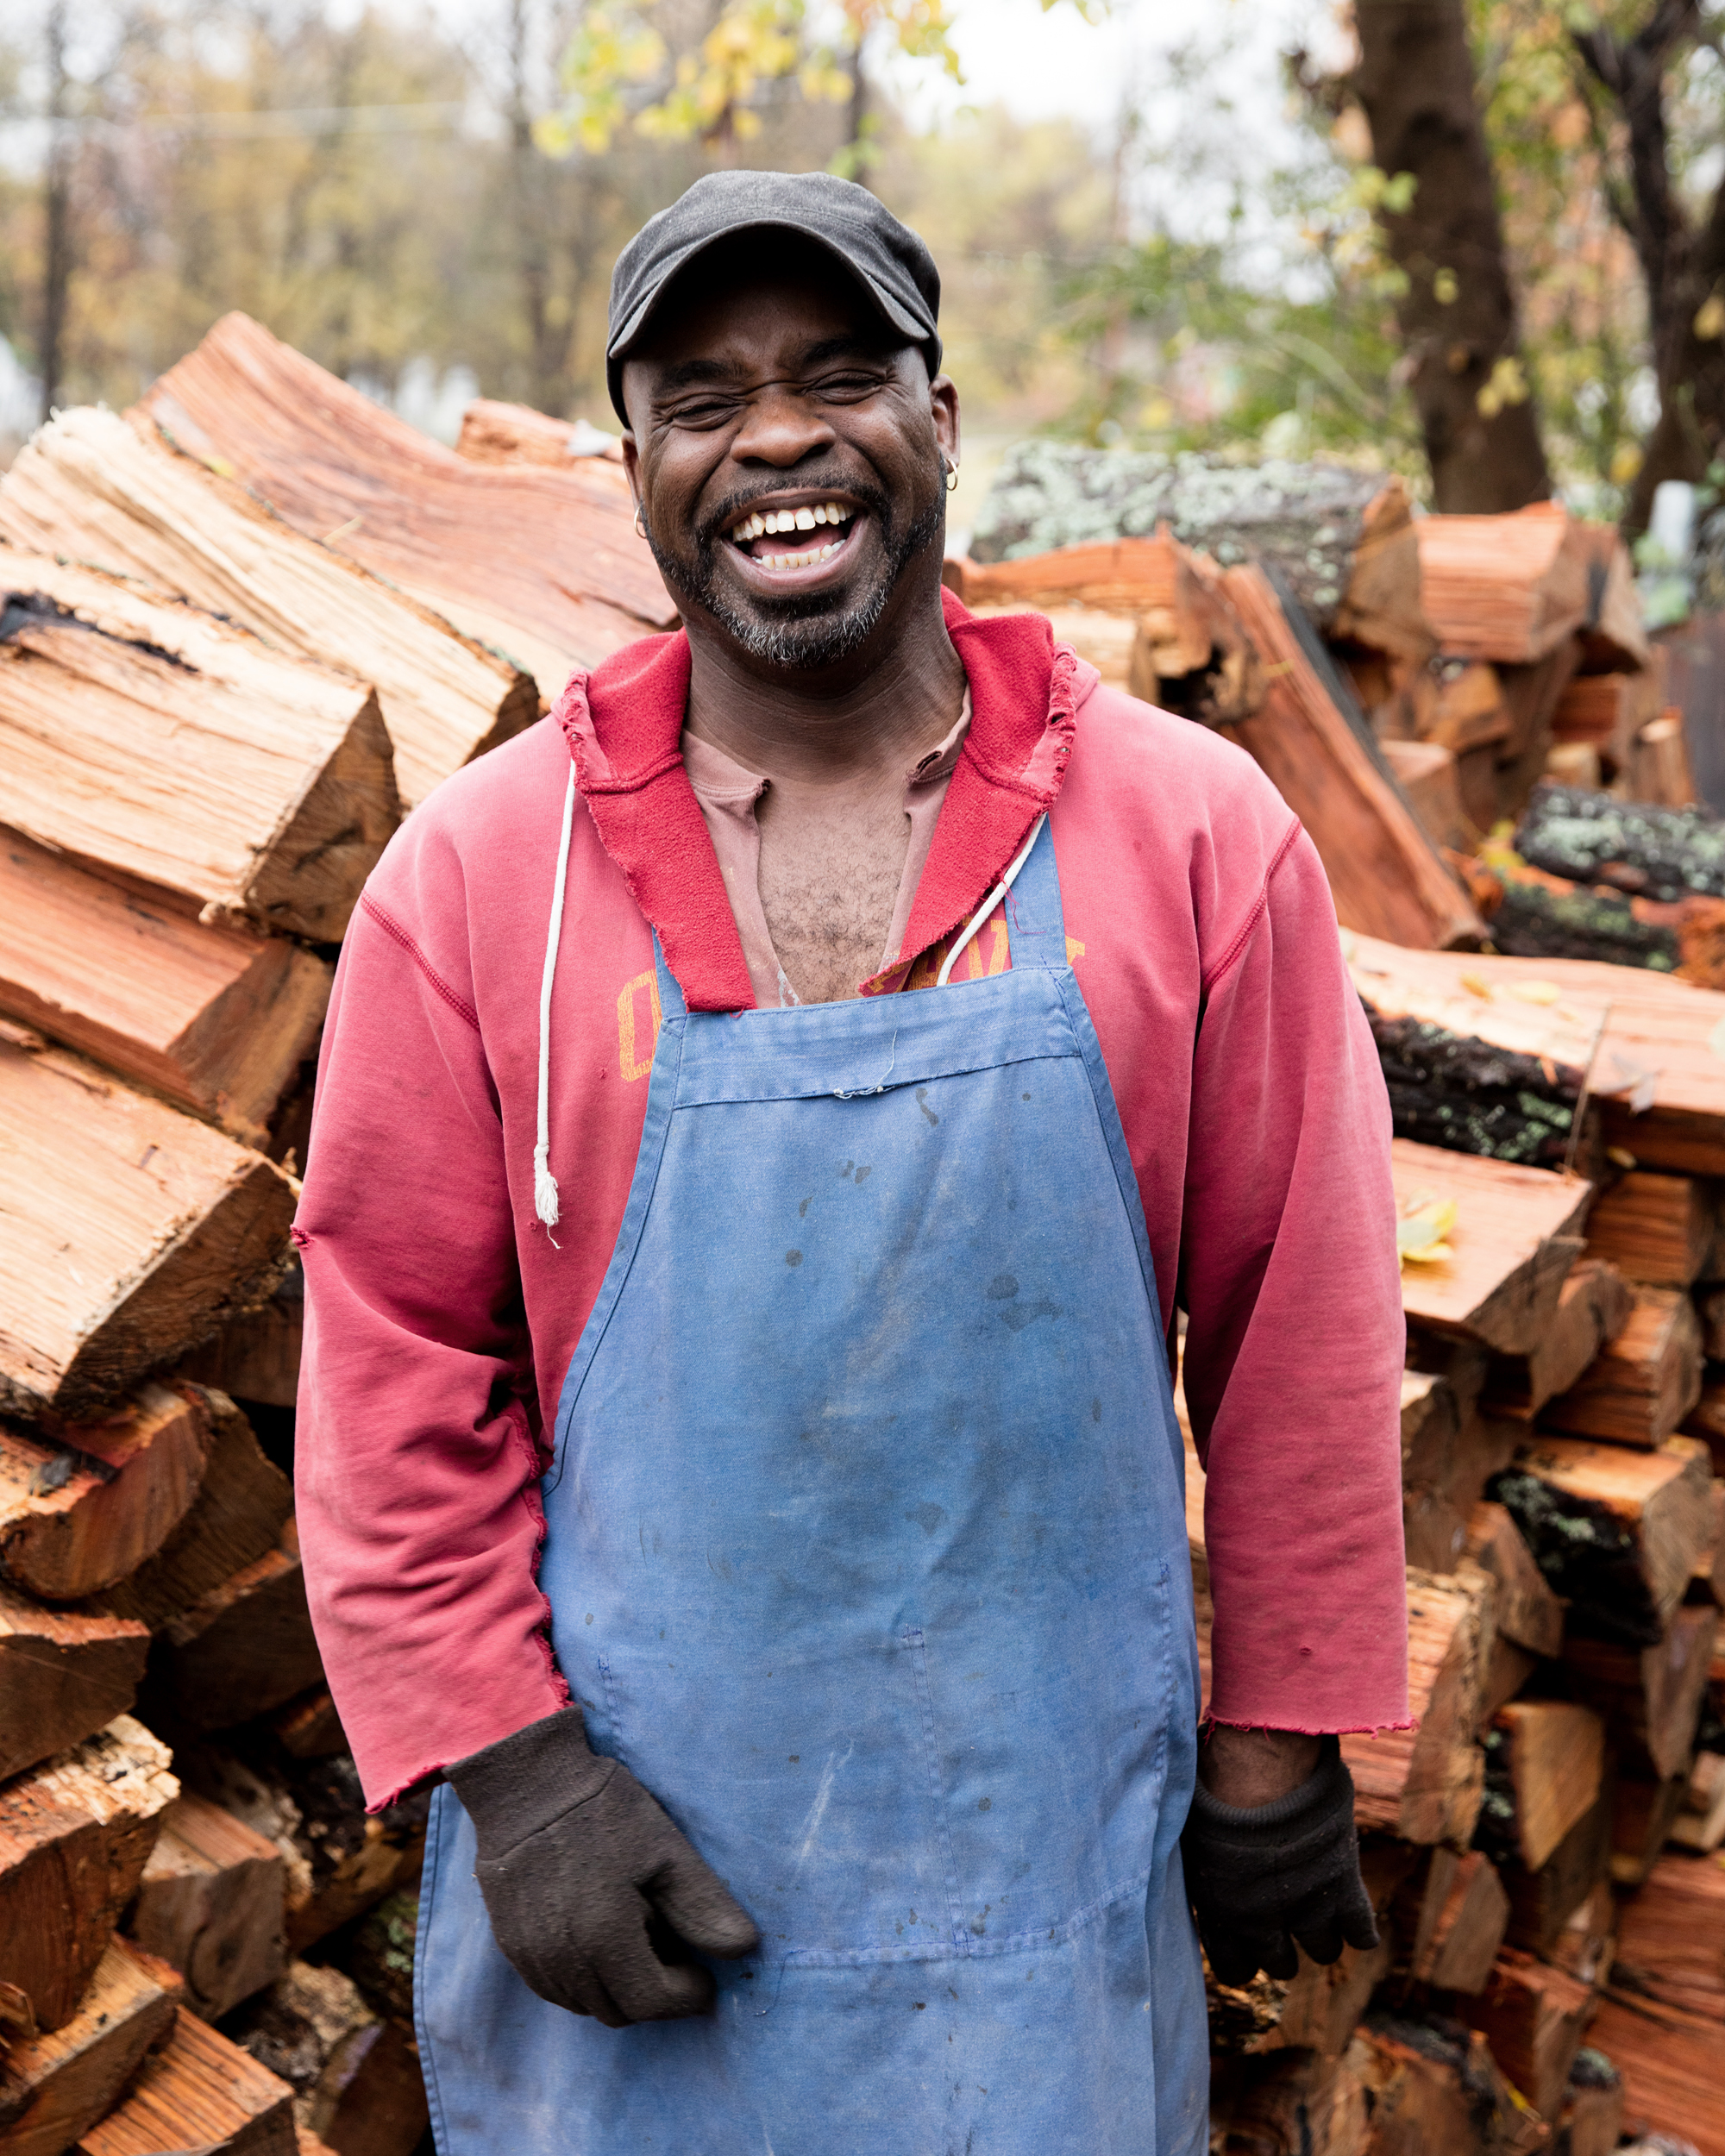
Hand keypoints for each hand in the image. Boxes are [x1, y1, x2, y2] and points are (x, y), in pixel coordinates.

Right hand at [447, 1707, 758, 2026]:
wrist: (527, 1783)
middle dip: (656, 1994)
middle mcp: (563, 1960)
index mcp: (605, 1938)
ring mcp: (530, 1957)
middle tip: (675, 1951)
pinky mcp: (510, 1947)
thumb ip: (702, 1906)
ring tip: (638, 1937)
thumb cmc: (603, 1811)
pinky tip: (600, 1937)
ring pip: (586, 2004)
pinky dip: (585, 1980)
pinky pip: (556, 1989)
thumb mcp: (665, 1850)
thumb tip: (743, 1951)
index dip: (687, 1995)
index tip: (706, 1976)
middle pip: (619, 2011)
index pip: (652, 2002)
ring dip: (619, 1988)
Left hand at [1181, 1730, 1377, 1985]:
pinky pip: (1361, 1933)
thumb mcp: (1191, 1838)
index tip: (1248, 1938)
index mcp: (1219, 1912)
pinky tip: (1349, 1907)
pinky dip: (1359, 1926)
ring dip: (1321, 1932)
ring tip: (1316, 1902)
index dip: (1244, 1955)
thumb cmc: (1212, 1786)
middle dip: (1283, 1944)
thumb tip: (1193, 1876)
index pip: (1235, 1970)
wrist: (1258, 1766)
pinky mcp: (1343, 1888)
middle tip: (1283, 1913)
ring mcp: (1306, 1908)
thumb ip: (1201, 1872)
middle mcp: (1262, 1922)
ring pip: (1323, 1952)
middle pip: (1282, 1966)